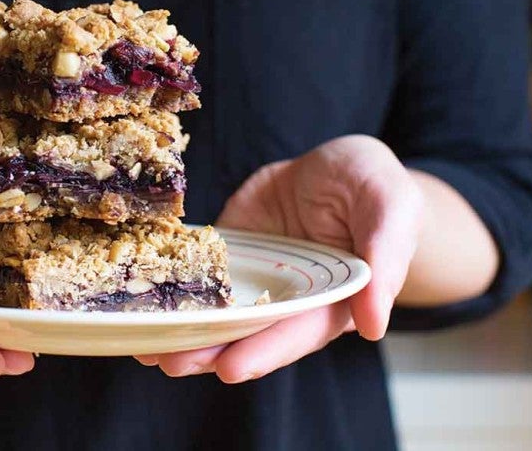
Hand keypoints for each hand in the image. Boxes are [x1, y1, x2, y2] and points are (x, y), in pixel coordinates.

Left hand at [136, 135, 423, 381]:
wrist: (336, 163)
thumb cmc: (375, 186)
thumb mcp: (392, 208)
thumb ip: (387, 259)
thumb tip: (372, 326)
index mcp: (332, 301)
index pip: (296, 333)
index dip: (264, 351)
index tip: (229, 368)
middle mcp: (287, 299)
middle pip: (247, 333)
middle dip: (209, 350)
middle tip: (171, 362)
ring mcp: (253, 278)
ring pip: (216, 312)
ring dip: (182, 331)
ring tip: (146, 347)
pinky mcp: (226, 254)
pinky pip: (195, 273)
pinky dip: (169, 290)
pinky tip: (139, 302)